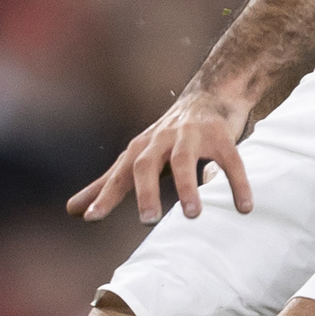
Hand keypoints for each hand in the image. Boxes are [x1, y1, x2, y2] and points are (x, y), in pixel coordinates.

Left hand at [69, 84, 253, 224]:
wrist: (211, 94)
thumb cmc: (167, 138)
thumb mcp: (135, 158)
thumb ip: (106, 185)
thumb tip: (70, 211)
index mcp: (140, 149)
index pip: (118, 175)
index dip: (104, 196)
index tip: (90, 218)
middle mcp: (161, 140)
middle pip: (146, 164)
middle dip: (146, 191)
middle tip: (147, 221)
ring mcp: (192, 136)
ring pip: (184, 160)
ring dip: (187, 186)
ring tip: (192, 215)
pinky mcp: (222, 136)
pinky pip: (229, 160)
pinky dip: (237, 183)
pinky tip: (243, 207)